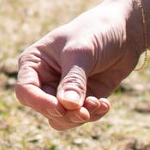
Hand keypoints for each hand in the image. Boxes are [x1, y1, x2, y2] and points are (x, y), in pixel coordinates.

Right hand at [15, 0, 149, 132]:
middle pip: (45, 109)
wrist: (124, 31)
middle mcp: (44, 79)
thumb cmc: (96, 32)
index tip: (60, 108)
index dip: (40, 103)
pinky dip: (93, 114)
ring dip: (80, 117)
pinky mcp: (82, 99)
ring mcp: (62, 91)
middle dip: (66, 114)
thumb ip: (73, 80)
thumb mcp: (82, 52)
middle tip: (86, 111)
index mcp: (34, 63)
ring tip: (99, 104)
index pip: (25, 91)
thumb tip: (67, 106)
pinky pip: (80, 117)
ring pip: (61, 119)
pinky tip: (105, 104)